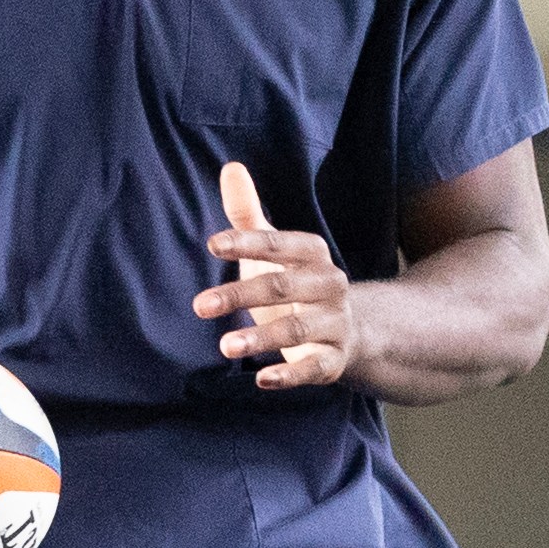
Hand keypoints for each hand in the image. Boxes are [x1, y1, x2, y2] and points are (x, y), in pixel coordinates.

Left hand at [198, 161, 351, 389]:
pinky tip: (262, 380)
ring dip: (261, 337)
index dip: (247, 243)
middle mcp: (328, 285)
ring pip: (298, 328)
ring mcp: (334, 323)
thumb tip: (230, 167)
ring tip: (224, 346)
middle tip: (200, 305)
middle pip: (282, 286)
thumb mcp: (274, 250)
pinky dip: (290, 374)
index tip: (211, 244)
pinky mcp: (334, 359)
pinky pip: (314, 366)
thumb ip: (249, 214)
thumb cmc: (295, 284)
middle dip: (241, 295)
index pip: (278, 244)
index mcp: (312, 254)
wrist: (349, 331)